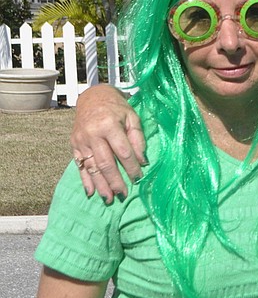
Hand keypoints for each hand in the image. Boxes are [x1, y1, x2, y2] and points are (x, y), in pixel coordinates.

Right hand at [71, 84, 144, 202]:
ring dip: (101, 185)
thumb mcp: (132, 117)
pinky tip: (91, 192)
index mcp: (109, 125)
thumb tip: (142, 161)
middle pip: (106, 162)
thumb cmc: (116, 108)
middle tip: (123, 194)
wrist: (92, 98)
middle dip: (115, 180)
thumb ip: (138, 138)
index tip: (139, 178)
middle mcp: (92, 134)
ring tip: (109, 199)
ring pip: (92, 167)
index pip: (123, 151)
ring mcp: (81, 141)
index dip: (131, 166)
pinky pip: (79, 166)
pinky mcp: (74, 146)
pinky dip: (85, 180)